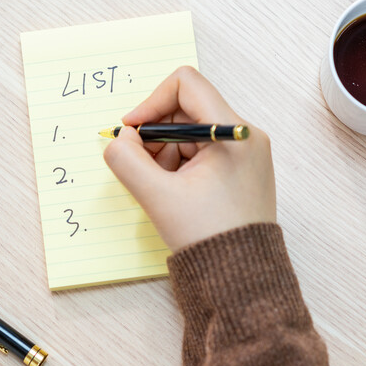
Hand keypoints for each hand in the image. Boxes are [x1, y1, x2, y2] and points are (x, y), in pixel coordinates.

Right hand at [103, 66, 275, 251]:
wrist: (241, 280)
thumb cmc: (209, 238)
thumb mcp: (157, 196)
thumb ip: (127, 160)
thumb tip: (120, 139)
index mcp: (233, 132)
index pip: (186, 85)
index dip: (151, 102)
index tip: (132, 131)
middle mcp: (245, 136)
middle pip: (186, 109)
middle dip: (155, 134)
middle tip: (142, 166)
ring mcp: (245, 154)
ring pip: (191, 132)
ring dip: (165, 152)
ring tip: (161, 187)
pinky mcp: (240, 171)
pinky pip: (201, 151)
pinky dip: (179, 164)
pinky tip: (174, 193)